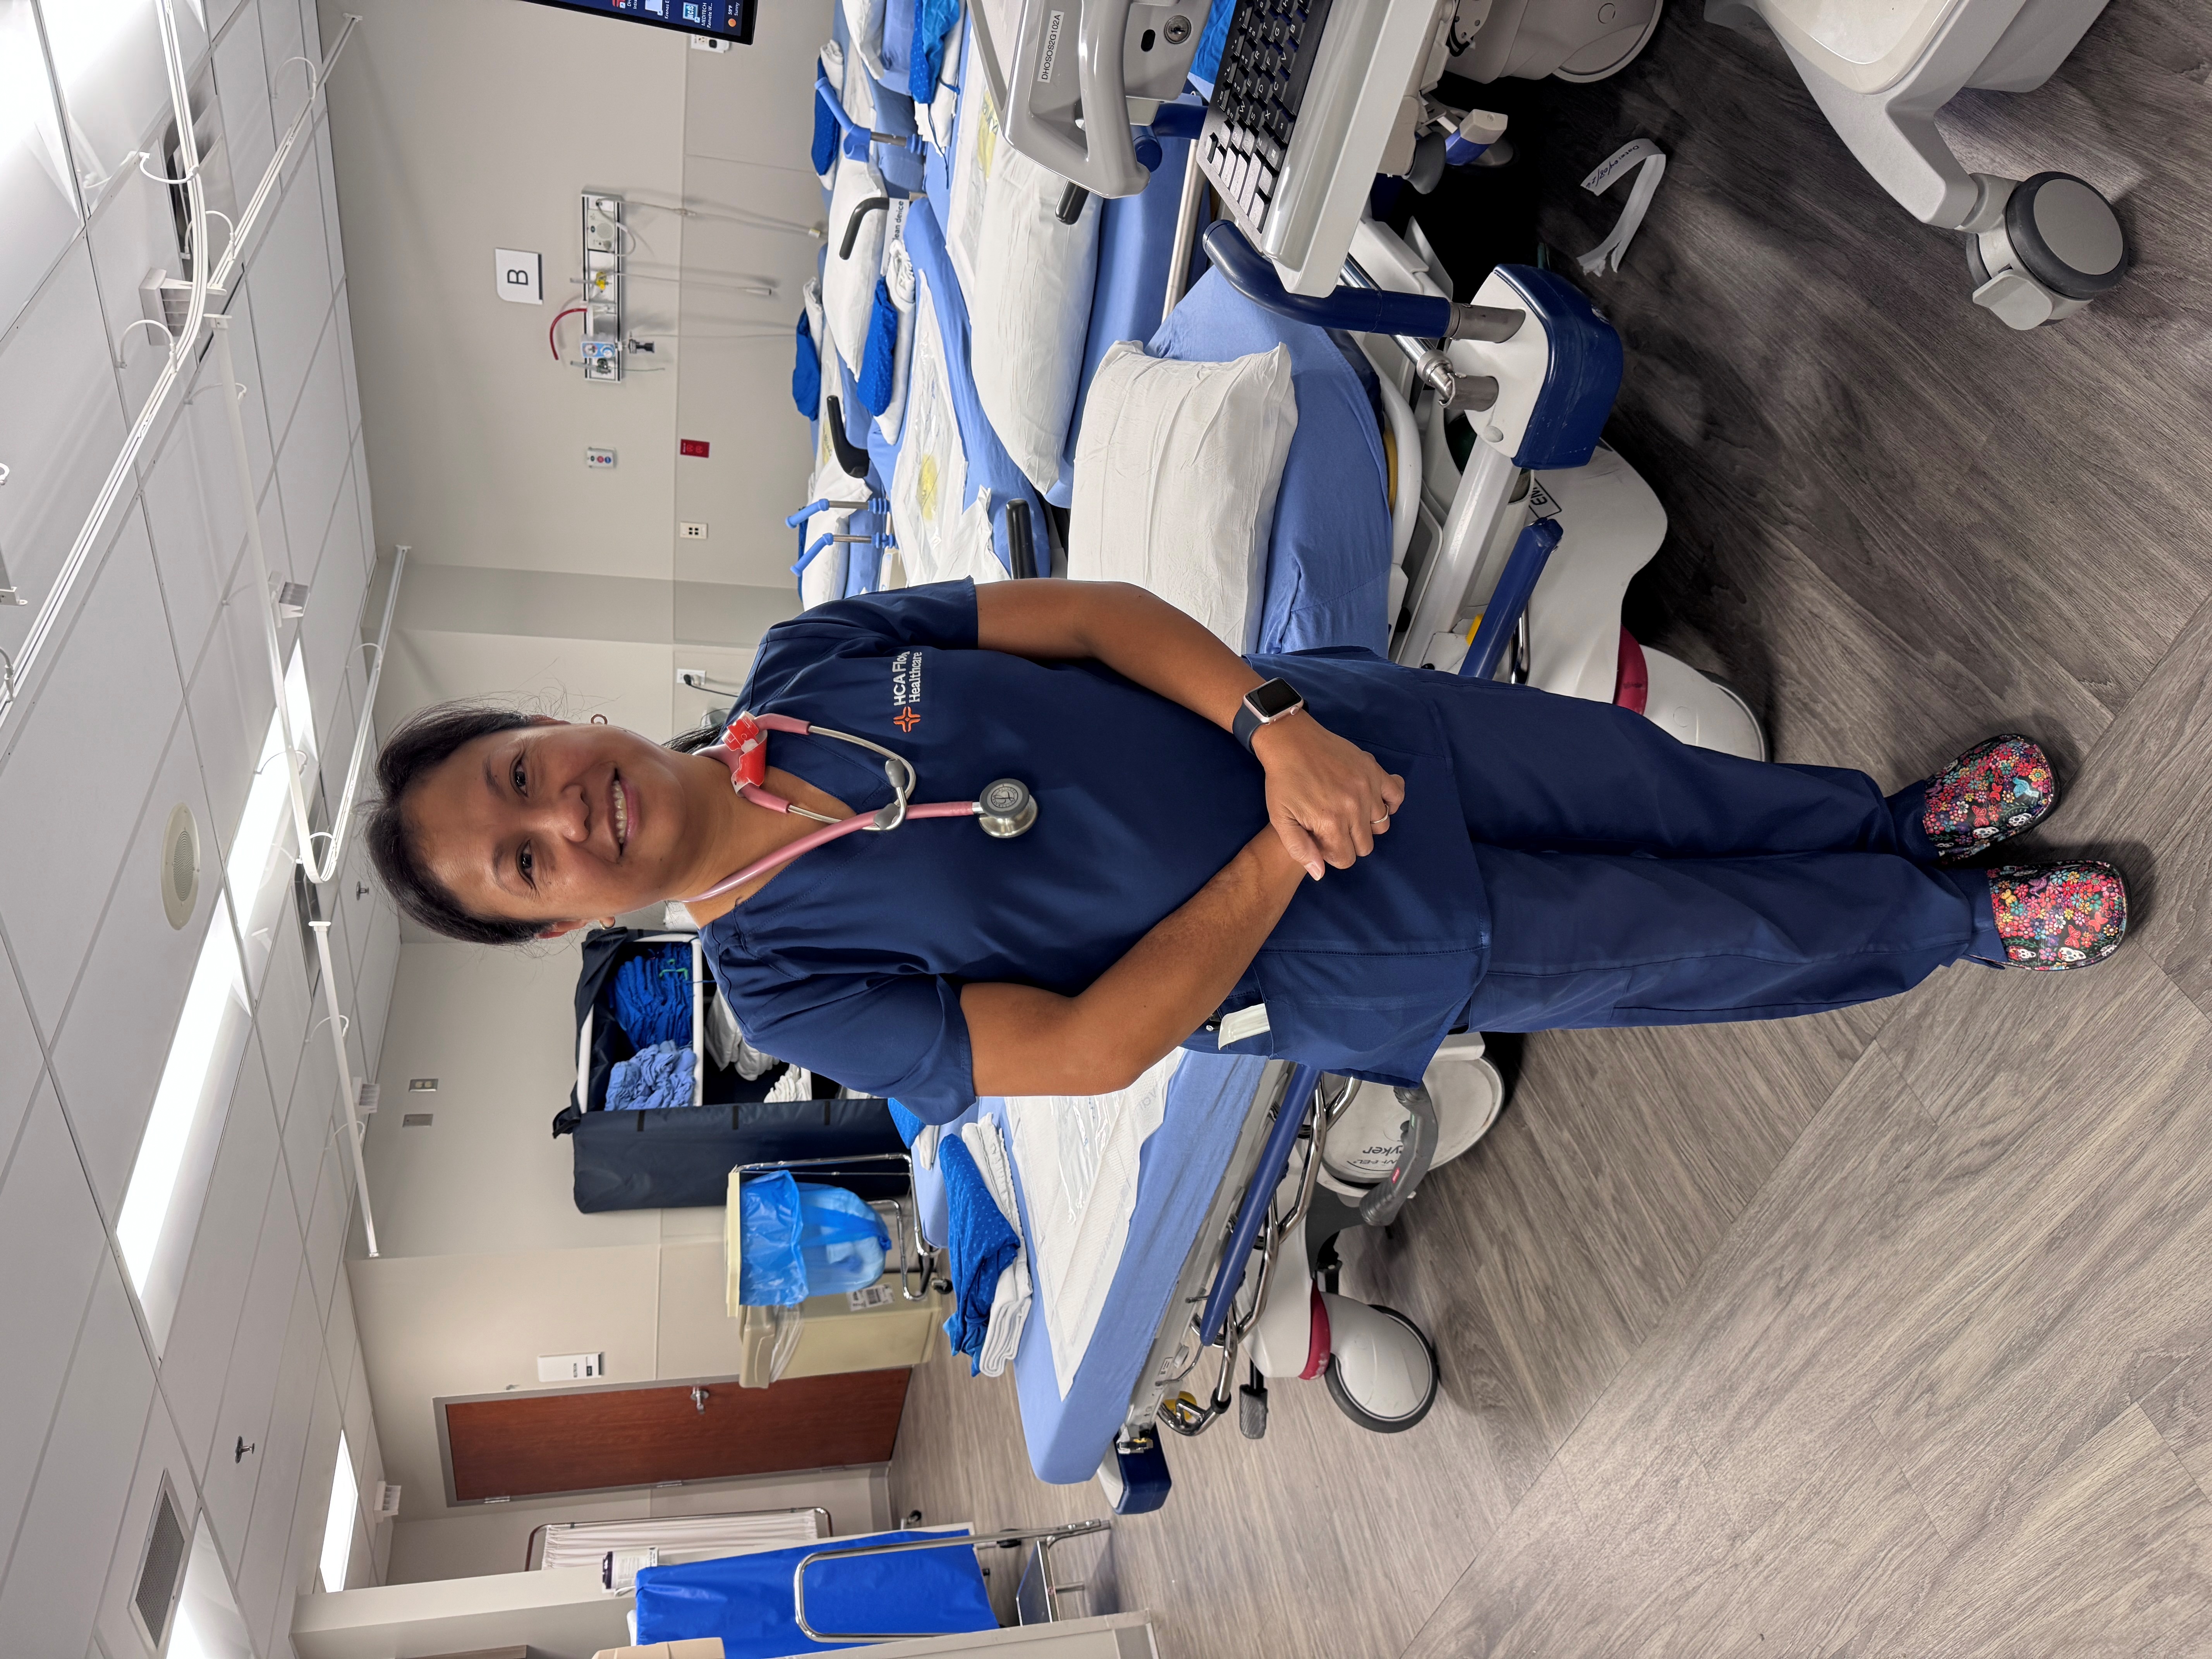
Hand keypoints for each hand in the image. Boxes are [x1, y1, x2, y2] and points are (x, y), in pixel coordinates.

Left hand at [1249, 711, 1405, 878]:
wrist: (1291, 741)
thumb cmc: (1282, 781)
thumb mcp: (1280, 819)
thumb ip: (1299, 849)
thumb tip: (1321, 875)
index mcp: (1330, 822)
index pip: (1346, 858)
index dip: (1332, 854)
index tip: (1321, 840)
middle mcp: (1354, 808)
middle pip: (1365, 845)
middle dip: (1348, 842)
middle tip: (1332, 827)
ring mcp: (1367, 788)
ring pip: (1381, 825)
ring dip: (1367, 825)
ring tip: (1348, 813)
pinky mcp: (1374, 771)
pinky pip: (1397, 794)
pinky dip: (1390, 802)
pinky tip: (1373, 802)